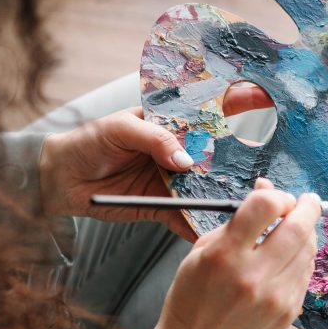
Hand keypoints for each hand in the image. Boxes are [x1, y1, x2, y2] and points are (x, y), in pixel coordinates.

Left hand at [39, 86, 273, 240]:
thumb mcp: (119, 130)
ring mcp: (174, 179)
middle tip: (266, 170)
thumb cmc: (88, 142)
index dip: (240, 101)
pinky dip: (198, 225)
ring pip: (208, 187)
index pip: (211, 109)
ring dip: (225, 195)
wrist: (59, 179)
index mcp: (172, 123)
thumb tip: (185, 162)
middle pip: (219, 153)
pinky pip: (185, 216)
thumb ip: (155, 140)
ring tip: (249, 206)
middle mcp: (179, 150)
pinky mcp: (162, 205)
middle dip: (243, 160)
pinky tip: (216, 232)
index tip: (268, 97)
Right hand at [122, 179, 320, 328]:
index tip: (278, 198)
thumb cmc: (192, 298)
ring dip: (306, 233)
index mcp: (225, 255)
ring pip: (308, 250)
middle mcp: (253, 276)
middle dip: (308, 207)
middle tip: (307, 201)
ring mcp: (274, 298)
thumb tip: (267, 188)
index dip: (277, 195)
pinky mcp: (287, 314)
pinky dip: (302, 259)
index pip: (265, 206)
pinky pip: (306, 274)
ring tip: (295, 230)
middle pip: (298, 227)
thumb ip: (238, 218)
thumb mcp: (201, 251)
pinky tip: (289, 258)